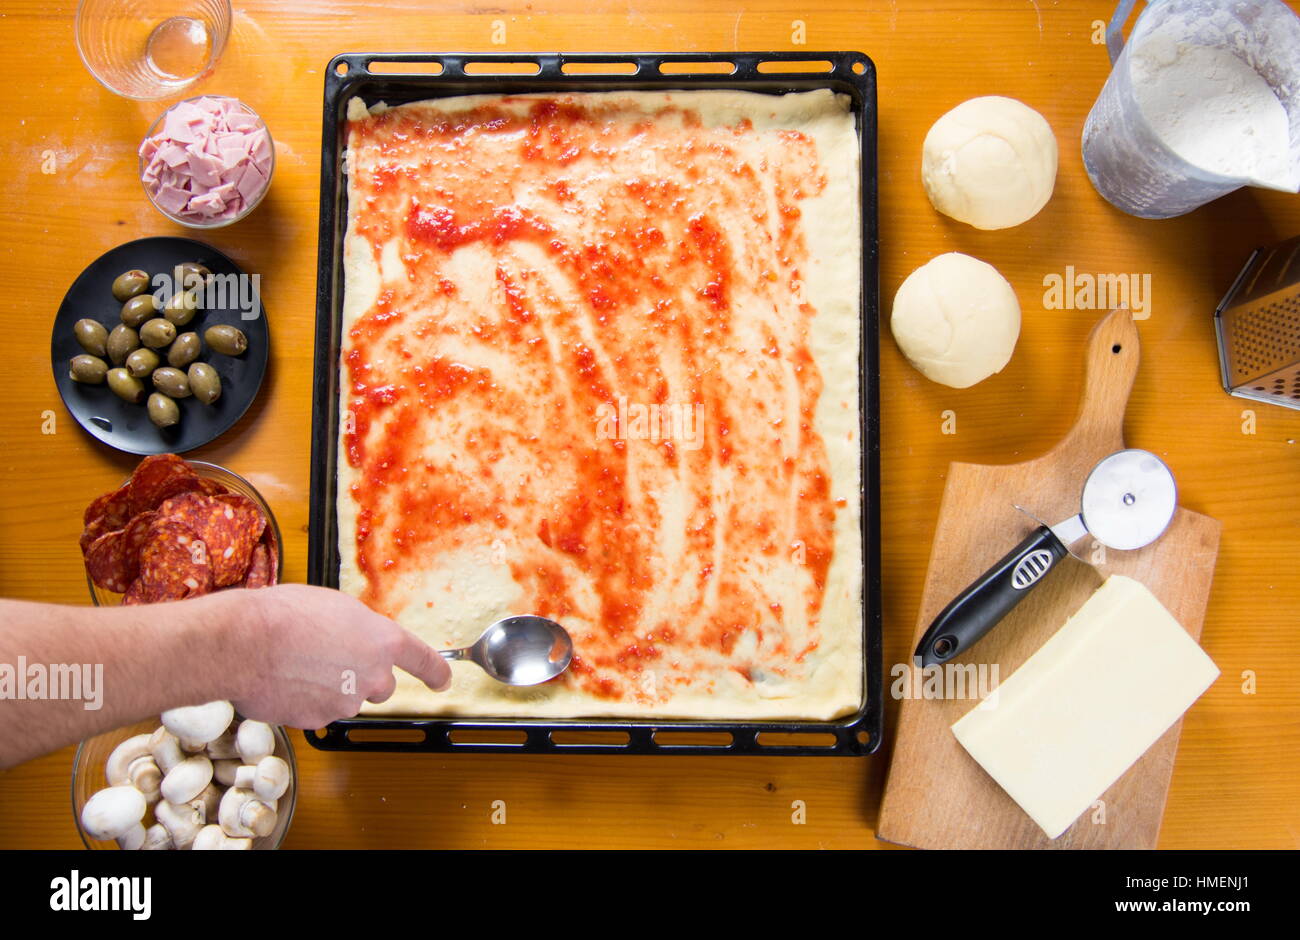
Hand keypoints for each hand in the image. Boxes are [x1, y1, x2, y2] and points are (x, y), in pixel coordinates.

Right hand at [228, 584, 450, 728]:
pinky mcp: (318, 721)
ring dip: (330, 688)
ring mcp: (347, 702)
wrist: (246, 643)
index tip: (442, 681)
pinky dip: (305, 701)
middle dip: (361, 677)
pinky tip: (285, 681)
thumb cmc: (285, 614)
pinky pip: (318, 712)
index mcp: (384, 641)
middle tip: (329, 659)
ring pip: (346, 699)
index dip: (435, 672)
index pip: (424, 661)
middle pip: (381, 686)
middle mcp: (373, 676)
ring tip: (297, 664)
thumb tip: (353, 640)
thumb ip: (357, 629)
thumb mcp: (334, 606)